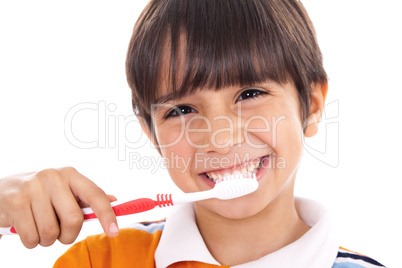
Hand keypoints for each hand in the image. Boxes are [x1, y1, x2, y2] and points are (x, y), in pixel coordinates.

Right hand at [0, 167, 118, 247]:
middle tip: (59, 232)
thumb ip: (87, 198)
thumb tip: (114, 200)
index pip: (95, 195)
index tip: (114, 232)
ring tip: (40, 227)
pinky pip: (32, 237)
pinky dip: (31, 241)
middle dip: (68, 235)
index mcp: (70, 175)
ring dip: (46, 239)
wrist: (3, 190)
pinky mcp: (16, 202)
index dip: (107, 215)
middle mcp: (53, 177)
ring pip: (51, 232)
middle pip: (74, 220)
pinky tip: (26, 228)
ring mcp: (33, 188)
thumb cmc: (41, 194)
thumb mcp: (65, 190)